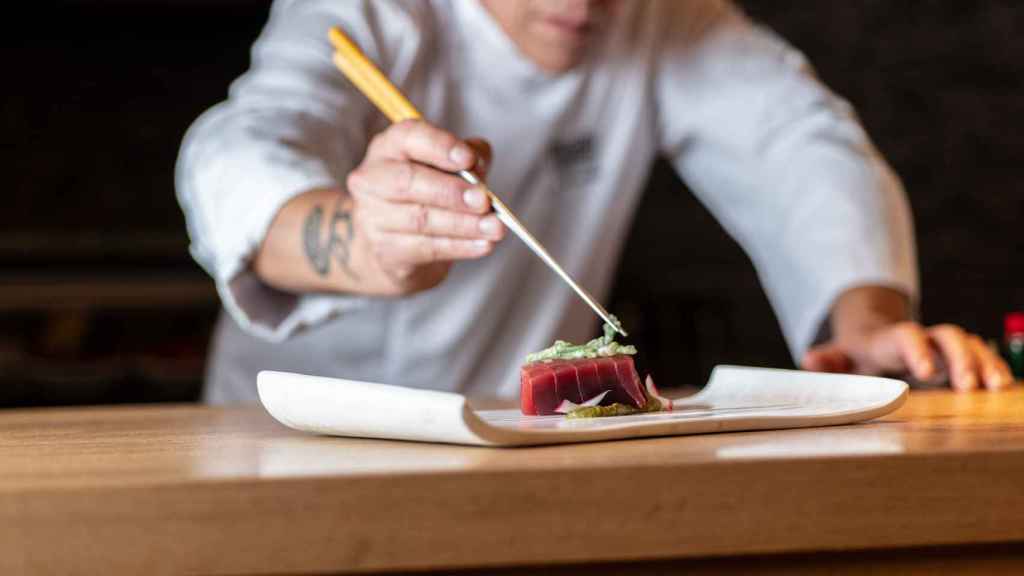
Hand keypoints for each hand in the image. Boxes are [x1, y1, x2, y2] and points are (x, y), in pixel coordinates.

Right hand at [346, 120, 504, 294]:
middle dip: (451, 191)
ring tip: (495, 227)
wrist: (395, 245)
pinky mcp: (384, 250)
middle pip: (408, 181)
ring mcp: (373, 217)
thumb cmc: (427, 194)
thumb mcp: (449, 168)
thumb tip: (479, 166)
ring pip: (420, 219)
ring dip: (463, 224)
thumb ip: (469, 158)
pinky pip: (426, 248)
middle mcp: (372, 178)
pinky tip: (483, 244)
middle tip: (484, 200)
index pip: (408, 137)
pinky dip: (460, 246)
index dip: (439, 146)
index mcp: (389, 147)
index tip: (468, 159)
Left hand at [803, 321, 1012, 390]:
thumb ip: (827, 360)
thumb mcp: (838, 357)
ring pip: (969, 345)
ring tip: (997, 386)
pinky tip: (1003, 384)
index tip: (925, 372)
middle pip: (947, 336)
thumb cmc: (857, 353)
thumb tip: (809, 361)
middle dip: (960, 358)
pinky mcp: (957, 357)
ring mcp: (942, 346)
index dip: (916, 350)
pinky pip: (980, 356)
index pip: (905, 337)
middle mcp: (922, 337)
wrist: (874, 335)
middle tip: (969, 385)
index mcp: (889, 339)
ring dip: (984, 363)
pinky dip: (993, 367)